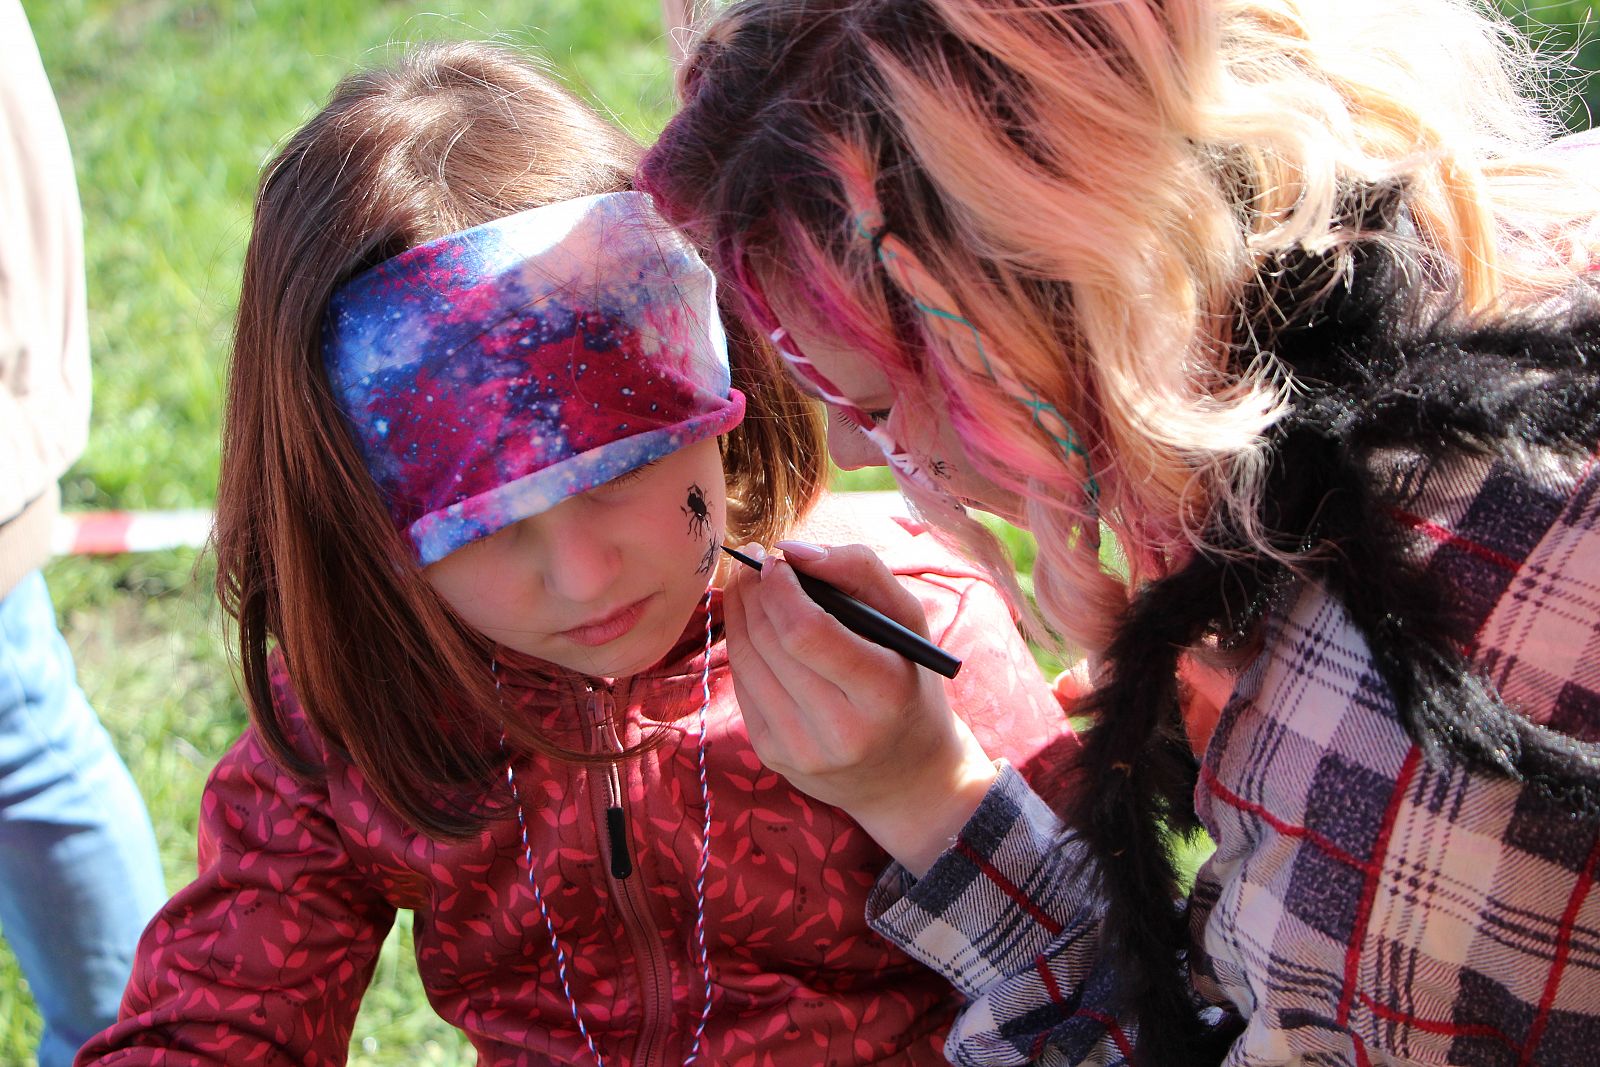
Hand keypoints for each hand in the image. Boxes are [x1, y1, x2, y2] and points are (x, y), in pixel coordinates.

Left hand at [723, 541, 997, 875]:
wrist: (907, 776)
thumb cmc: (909, 681)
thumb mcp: (908, 621)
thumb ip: (861, 571)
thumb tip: (793, 550)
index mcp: (884, 691)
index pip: (807, 632)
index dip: (779, 588)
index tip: (776, 557)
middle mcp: (841, 730)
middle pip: (771, 643)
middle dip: (754, 591)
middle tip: (754, 561)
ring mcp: (802, 750)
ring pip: (747, 662)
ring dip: (739, 613)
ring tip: (748, 585)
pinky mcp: (774, 756)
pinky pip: (742, 686)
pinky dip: (741, 648)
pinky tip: (753, 626)